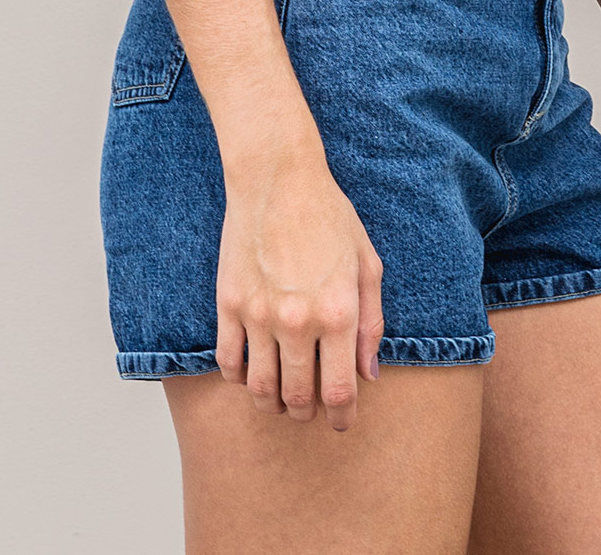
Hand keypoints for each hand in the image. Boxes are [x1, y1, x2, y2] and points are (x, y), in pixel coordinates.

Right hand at [214, 134, 386, 427]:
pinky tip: (250, 372)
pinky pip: (228, 362)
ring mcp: (259, 315)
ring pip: (260, 389)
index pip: (339, 391)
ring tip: (280, 398)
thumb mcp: (367, 264)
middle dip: (306, 411)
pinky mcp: (229, 303)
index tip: (341, 422)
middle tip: (309, 407)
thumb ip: (372, 323)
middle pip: (298, 397)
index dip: (341, 417)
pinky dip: (239, 378)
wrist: (278, 178)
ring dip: (272, 403)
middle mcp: (298, 321)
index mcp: (338, 313)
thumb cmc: (328, 215)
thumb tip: (368, 374)